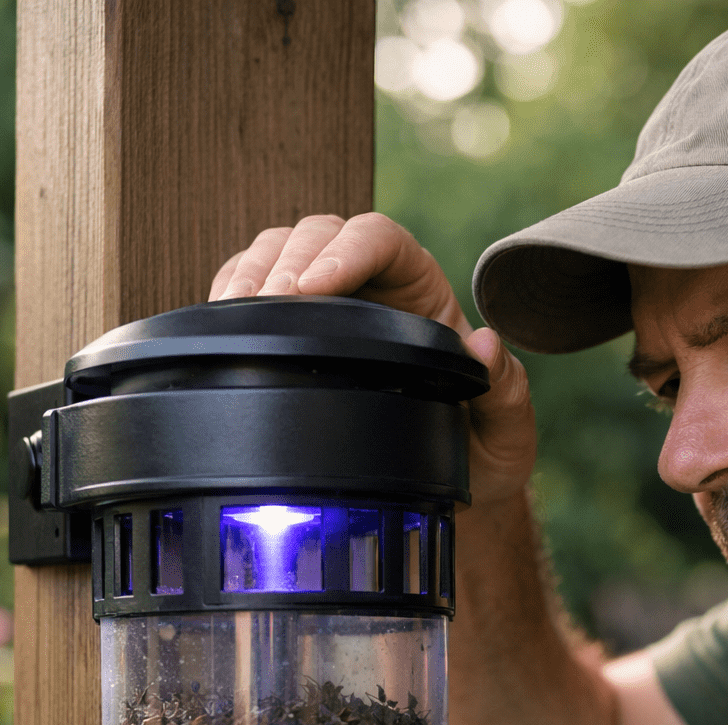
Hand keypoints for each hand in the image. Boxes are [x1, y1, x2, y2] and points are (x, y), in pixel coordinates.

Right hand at [210, 214, 536, 506]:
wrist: (443, 487)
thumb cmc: (477, 452)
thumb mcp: (507, 434)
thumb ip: (508, 391)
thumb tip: (485, 343)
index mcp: (424, 292)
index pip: (382, 239)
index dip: (345, 249)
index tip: (313, 287)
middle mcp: (375, 286)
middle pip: (320, 234)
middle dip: (287, 261)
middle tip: (262, 304)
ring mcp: (329, 305)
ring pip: (279, 253)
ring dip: (251, 273)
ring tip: (231, 311)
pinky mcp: (291, 332)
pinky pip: (253, 292)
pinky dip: (231, 297)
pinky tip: (219, 325)